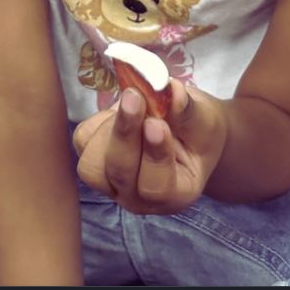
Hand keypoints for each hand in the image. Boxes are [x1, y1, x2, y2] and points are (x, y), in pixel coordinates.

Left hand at [73, 80, 227, 214]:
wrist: (187, 132)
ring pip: (93, 164)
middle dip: (125, 133)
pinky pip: (83, 141)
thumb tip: (173, 92)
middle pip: (120, 174)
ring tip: (132, 100)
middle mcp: (140, 198)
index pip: (157, 185)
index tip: (156, 123)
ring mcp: (113, 183)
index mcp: (176, 194)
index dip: (154, 154)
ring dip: (108, 129)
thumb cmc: (200, 130)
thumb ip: (189, 111)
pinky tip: (120, 110)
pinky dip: (97, 121)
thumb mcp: (205, 120)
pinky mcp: (95, 161)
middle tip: (134, 97)